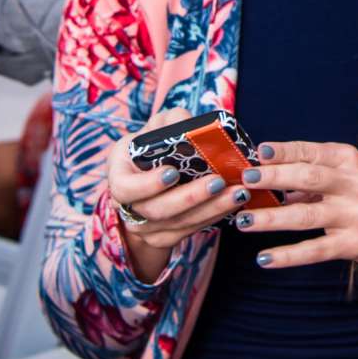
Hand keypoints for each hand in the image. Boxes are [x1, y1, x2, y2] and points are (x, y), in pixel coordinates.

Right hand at [102, 104, 255, 278]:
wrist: (152, 177)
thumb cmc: (154, 146)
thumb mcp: (157, 127)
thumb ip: (171, 121)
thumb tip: (189, 123)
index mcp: (120, 176)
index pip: (125, 188)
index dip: (148, 184)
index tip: (173, 173)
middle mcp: (128, 206)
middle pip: (157, 210)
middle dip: (190, 198)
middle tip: (218, 182)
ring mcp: (144, 227)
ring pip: (177, 224)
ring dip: (210, 209)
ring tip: (237, 193)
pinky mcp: (163, 238)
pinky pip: (189, 232)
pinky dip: (213, 217)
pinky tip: (233, 203)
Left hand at [232, 141, 357, 272]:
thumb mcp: (350, 175)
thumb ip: (313, 176)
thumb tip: (270, 180)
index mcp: (349, 161)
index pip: (312, 152)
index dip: (284, 151)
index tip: (259, 152)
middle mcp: (353, 185)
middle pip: (308, 179)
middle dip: (273, 178)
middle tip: (245, 180)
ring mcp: (354, 215)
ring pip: (305, 215)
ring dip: (271, 218)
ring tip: (243, 221)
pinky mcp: (353, 244)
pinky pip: (314, 250)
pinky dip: (287, 255)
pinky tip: (264, 258)